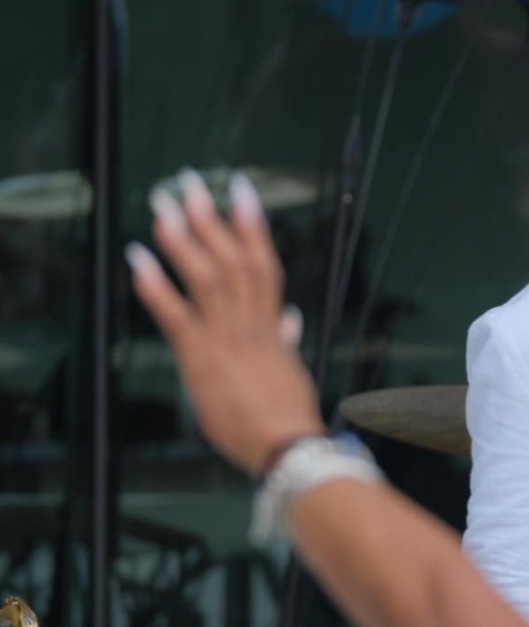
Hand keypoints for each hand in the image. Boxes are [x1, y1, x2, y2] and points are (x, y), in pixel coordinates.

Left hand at [127, 169, 324, 476]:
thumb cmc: (288, 414)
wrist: (286, 444)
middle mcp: (250, 322)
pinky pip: (177, 316)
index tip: (241, 191)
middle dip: (210, 217)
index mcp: (270, 324)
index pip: (264, 261)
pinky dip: (157, 287)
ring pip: (208, 277)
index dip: (252, 224)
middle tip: (190, 182)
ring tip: (164, 208)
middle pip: (232, 257)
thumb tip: (292, 318)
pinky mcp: (202, 360)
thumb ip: (287, 340)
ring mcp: (226, 338)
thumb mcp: (291, 370)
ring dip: (184, 239)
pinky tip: (139, 260)